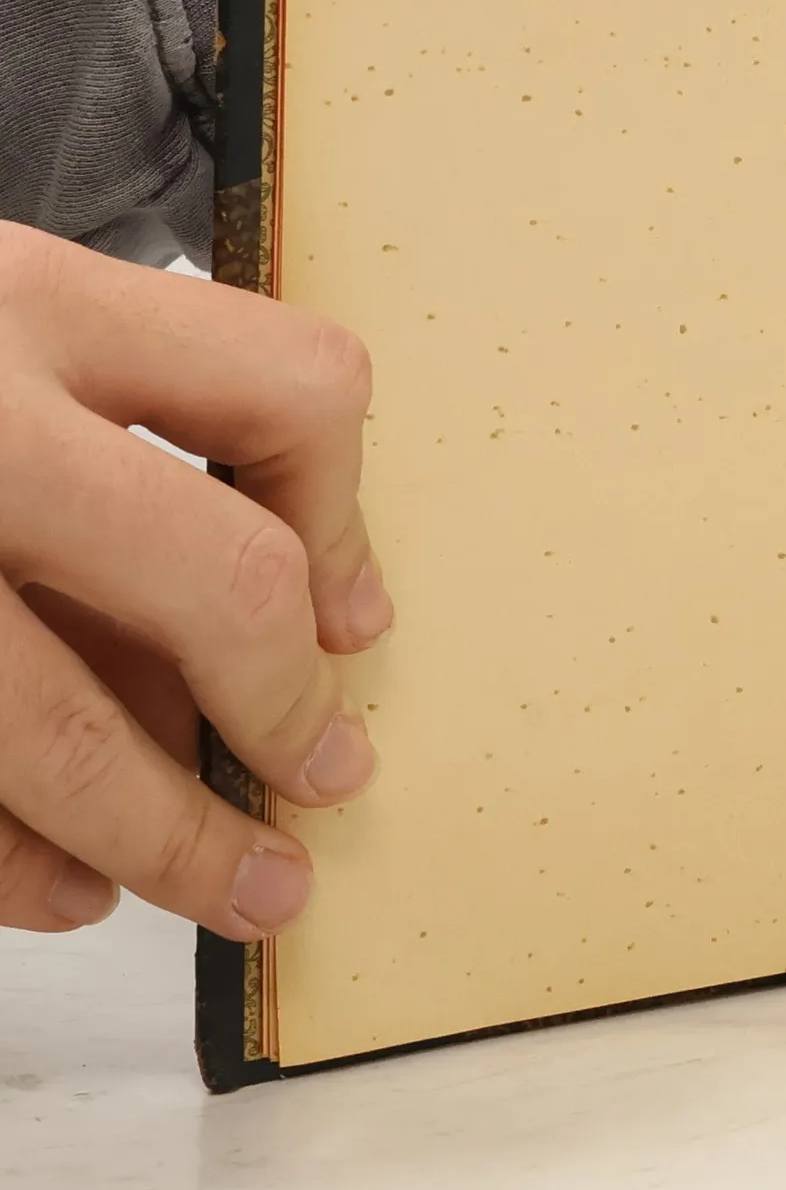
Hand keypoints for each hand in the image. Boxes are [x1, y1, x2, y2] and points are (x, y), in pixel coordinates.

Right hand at [0, 225, 389, 936]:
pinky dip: (14, 859)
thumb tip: (320, 617)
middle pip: (215, 582)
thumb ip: (125, 421)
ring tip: (243, 887)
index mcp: (24, 302)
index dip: (346, 514)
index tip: (348, 615)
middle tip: (324, 775)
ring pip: (60, 732)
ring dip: (172, 834)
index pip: (289, 391)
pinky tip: (65, 883)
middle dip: (287, 709)